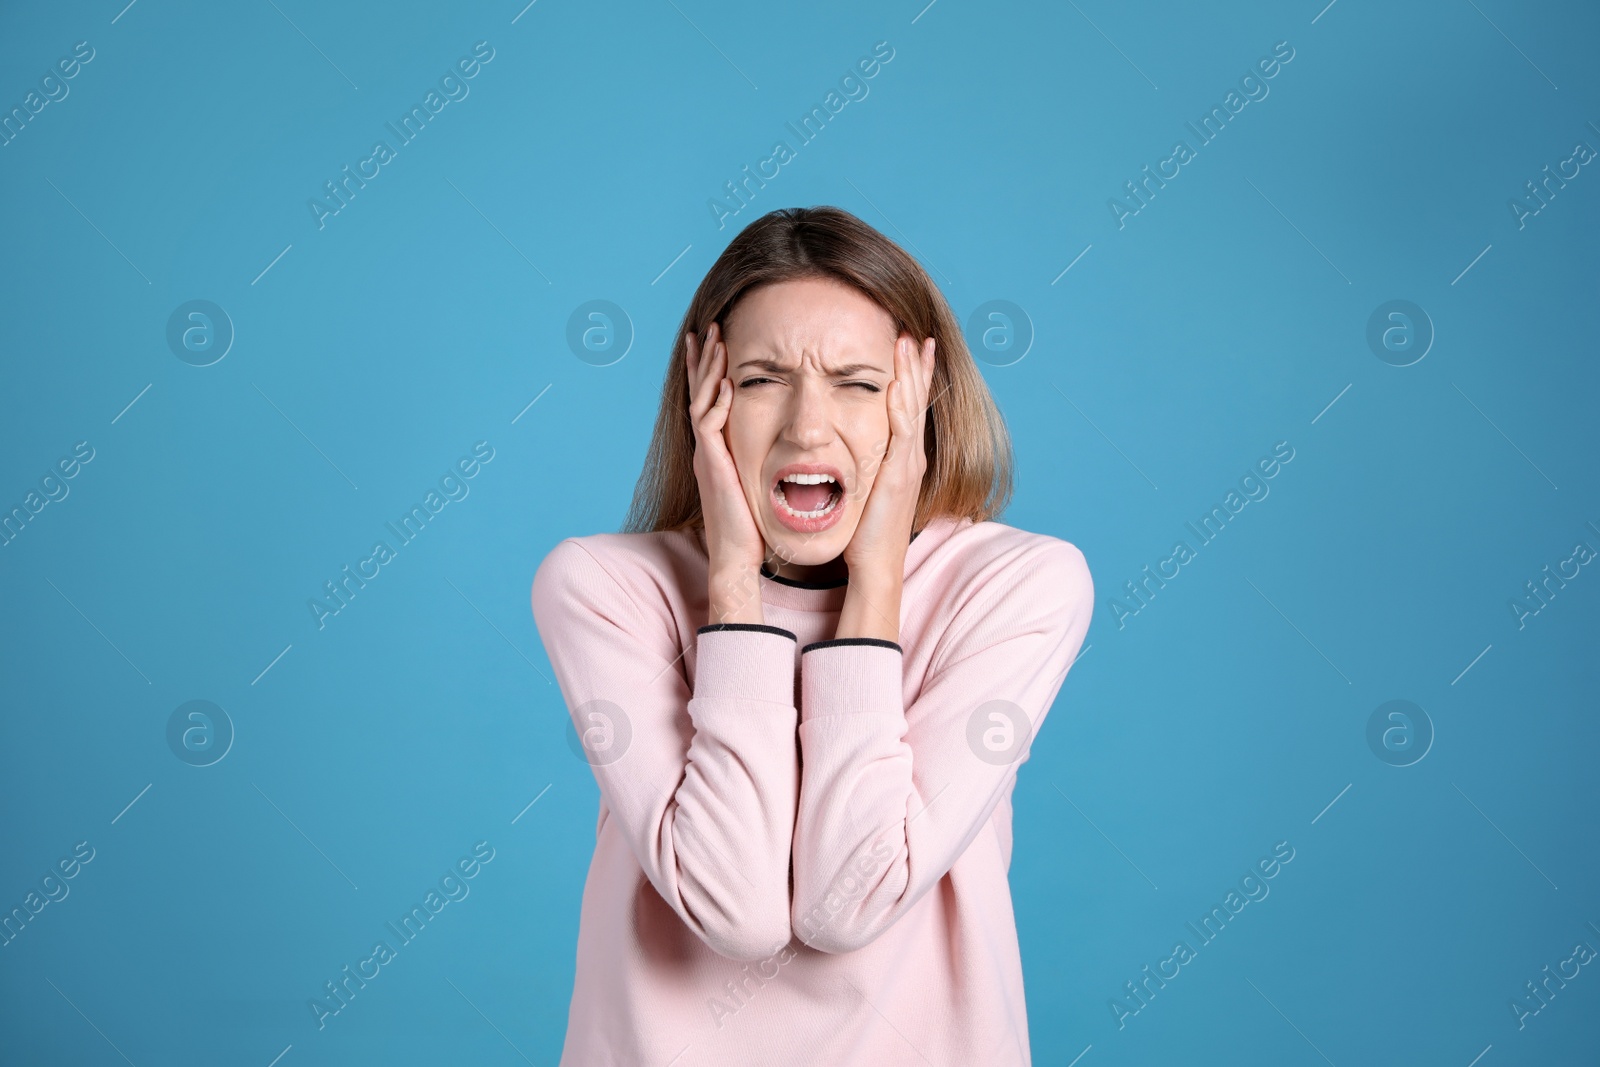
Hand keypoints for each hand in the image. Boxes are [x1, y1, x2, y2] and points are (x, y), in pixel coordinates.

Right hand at [685, 322, 765, 622]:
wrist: (739, 556)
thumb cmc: (753, 525)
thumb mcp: (758, 482)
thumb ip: (764, 460)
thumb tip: (789, 445)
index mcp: (720, 449)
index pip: (713, 399)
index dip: (714, 371)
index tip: (721, 342)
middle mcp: (709, 447)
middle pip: (701, 392)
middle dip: (706, 360)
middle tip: (710, 328)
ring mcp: (708, 455)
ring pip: (701, 401)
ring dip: (709, 370)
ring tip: (715, 341)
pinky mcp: (712, 465)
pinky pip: (708, 426)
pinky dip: (715, 402)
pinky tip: (725, 383)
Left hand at [841, 333, 933, 597]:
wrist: (876, 564)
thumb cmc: (867, 532)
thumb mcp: (869, 489)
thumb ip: (867, 466)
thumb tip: (853, 449)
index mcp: (904, 458)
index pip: (909, 408)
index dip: (913, 378)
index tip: (911, 347)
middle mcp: (911, 457)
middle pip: (916, 401)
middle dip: (917, 366)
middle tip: (917, 334)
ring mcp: (908, 465)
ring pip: (912, 410)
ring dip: (911, 376)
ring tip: (911, 344)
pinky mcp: (898, 477)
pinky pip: (900, 436)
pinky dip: (899, 409)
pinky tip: (895, 387)